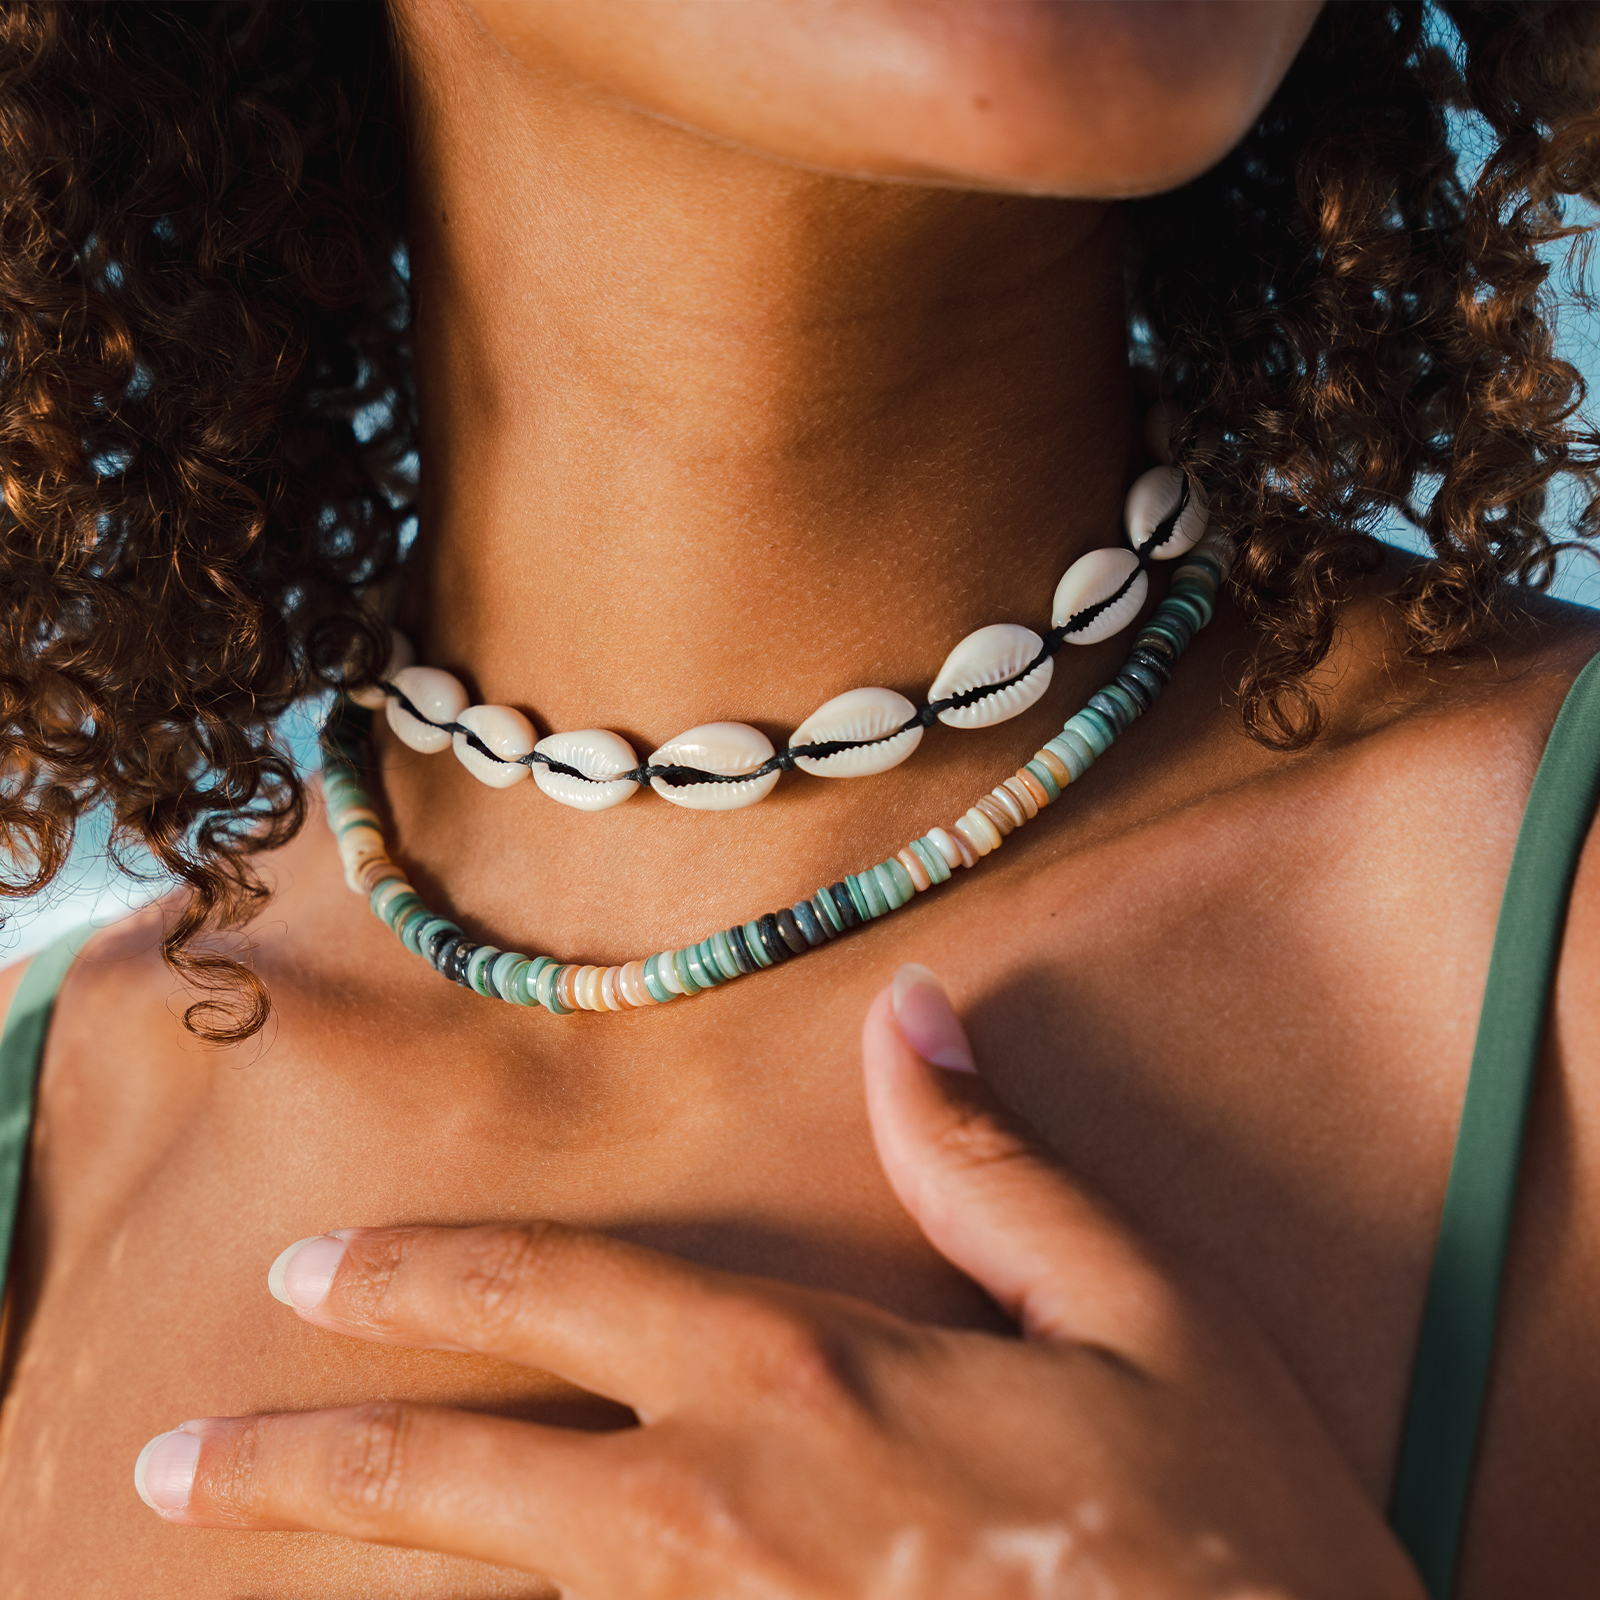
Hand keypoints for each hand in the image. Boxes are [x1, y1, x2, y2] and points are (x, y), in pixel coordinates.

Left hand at [134, 965, 1422, 1598]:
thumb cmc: (1219, 1540)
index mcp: (801, 1379)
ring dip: (361, 1563)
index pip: (561, 1298)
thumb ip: (995, 1164)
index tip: (310, 1278)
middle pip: (460, 1474)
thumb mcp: (1141, 1312)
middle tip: (174, 1461)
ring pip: (491, 1597)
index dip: (425, 1281)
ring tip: (243, 1533)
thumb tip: (911, 1013)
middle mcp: (719, 1517)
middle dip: (307, 1453)